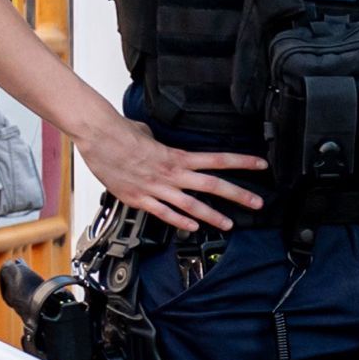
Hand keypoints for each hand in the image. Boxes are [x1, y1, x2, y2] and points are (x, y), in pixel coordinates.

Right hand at [77, 106, 266, 233]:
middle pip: (213, 185)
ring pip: (191, 205)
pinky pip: (163, 213)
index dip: (242, 163)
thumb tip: (160, 143)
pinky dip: (179, 221)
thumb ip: (161, 144)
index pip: (218, 159)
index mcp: (177, 156)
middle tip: (258, 203)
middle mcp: (172, 173)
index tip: (260, 165)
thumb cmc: (121, 132)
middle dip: (238, 195)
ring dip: (212, 216)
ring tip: (229, 224)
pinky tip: (191, 227)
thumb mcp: (149, 133)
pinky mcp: (140, 198)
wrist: (98, 136)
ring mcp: (156, 188)